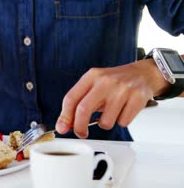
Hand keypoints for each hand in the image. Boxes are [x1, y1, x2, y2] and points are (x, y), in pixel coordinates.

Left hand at [55, 59, 169, 137]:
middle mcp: (105, 81)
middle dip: (79, 127)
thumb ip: (80, 101)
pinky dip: (122, 121)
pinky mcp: (137, 99)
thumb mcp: (95, 85)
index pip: (71, 98)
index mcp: (92, 76)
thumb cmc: (116, 82)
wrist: (144, 73)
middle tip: (81, 133)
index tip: (62, 127)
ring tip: (111, 112)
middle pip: (83, 109)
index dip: (64, 116)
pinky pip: (123, 122)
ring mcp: (122, 90)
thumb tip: (67, 123)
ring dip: (106, 124)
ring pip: (105, 121)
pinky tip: (124, 110)